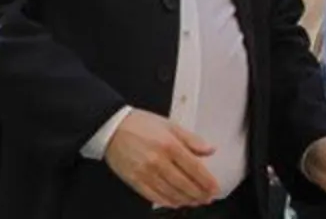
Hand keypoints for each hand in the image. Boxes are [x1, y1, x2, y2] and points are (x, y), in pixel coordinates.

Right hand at [104, 109, 219, 207]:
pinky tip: (175, 202)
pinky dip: (168, 202)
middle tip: (207, 198)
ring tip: (194, 201)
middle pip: (186, 185)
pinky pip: (155, 196)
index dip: (209, 183)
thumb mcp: (169, 125)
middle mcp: (158, 160)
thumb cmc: (138, 124)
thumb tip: (210, 150)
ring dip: (187, 200)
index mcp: (169, 145)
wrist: (110, 127)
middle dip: (200, 194)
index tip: (215, 189)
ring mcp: (146, 172)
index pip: (196, 170)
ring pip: (172, 193)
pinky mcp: (134, 179)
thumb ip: (191, 139)